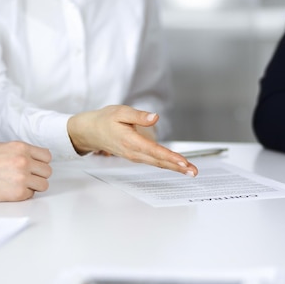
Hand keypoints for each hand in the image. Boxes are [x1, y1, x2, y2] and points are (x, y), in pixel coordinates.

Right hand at [0, 141, 52, 201]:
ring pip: (43, 184)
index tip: (33, 167)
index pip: (46, 156)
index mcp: (20, 147)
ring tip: (18, 185)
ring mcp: (22, 177)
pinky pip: (31, 195)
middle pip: (47, 171)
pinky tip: (9, 191)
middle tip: (25, 178)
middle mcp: (24, 160)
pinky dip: (23, 195)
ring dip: (33, 186)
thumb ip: (17, 151)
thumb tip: (30, 157)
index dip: (39, 163)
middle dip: (37, 175)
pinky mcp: (18, 193)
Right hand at [67, 105, 197, 176]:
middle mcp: (134, 152)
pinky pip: (154, 162)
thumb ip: (138, 115)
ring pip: (158, 163)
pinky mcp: (137, 156)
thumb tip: (154, 117)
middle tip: (193, 172)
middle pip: (159, 161)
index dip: (169, 157)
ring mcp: (135, 156)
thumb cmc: (105, 120)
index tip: (183, 162)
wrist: (91, 132)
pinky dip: (167, 164)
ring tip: (190, 171)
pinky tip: (178, 166)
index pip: (154, 151)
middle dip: (178, 167)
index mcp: (130, 141)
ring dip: (175, 168)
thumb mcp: (120, 111)